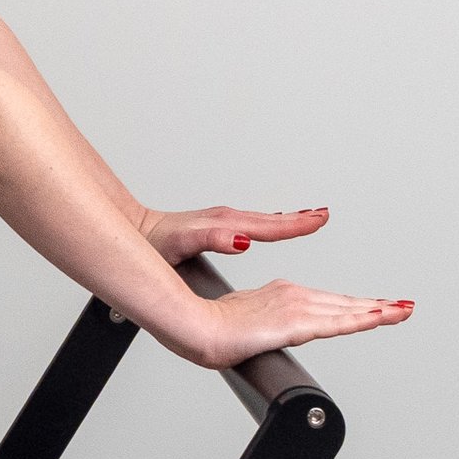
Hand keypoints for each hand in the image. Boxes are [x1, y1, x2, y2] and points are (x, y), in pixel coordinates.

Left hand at [140, 203, 330, 266]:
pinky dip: (269, 225)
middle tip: (324, 216)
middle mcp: (226, 220)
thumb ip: (212, 239)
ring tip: (308, 219)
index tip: (320, 220)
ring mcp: (222, 222)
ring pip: (263, 221)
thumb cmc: (153, 242)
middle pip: (271, 220)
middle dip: (299, 219)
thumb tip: (244, 240)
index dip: (296, 225)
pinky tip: (270, 228)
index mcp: (224, 224)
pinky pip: (252, 225)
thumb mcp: (182, 242)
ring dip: (287, 220)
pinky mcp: (216, 227)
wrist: (134, 232)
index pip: (268, 226)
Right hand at [185, 278, 413, 369]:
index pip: (326, 303)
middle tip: (402, 307)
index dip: (352, 305)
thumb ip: (256, 326)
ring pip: (347, 310)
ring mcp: (296, 307)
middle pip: (343, 304)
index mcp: (280, 296)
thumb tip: (256, 334)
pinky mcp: (296, 323)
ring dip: (379, 310)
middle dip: (375, 305)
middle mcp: (292, 296)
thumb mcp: (240, 326)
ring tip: (403, 310)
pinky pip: (340, 322)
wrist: (194, 327)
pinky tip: (382, 317)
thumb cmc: (207, 328)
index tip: (375, 307)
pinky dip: (364, 318)